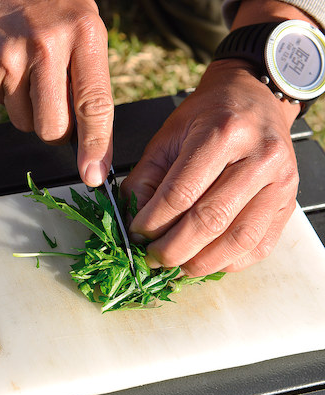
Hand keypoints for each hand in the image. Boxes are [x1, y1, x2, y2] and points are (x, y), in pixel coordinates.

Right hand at [0, 0, 112, 185]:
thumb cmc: (43, 2)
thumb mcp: (81, 23)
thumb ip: (87, 76)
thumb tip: (88, 136)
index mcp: (83, 33)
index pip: (95, 104)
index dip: (96, 146)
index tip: (94, 175)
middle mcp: (46, 46)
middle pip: (53, 127)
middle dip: (54, 132)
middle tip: (51, 106)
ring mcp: (9, 58)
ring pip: (23, 122)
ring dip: (26, 108)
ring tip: (24, 67)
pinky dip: (3, 92)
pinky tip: (3, 61)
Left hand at [120, 59, 299, 276]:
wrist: (254, 99)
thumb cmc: (205, 118)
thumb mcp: (166, 137)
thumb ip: (146, 179)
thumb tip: (133, 224)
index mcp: (222, 134)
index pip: (181, 193)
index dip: (153, 222)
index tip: (135, 235)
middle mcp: (258, 158)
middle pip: (210, 220)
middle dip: (173, 249)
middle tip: (151, 259)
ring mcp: (280, 183)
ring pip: (238, 239)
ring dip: (201, 263)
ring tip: (175, 267)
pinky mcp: (289, 202)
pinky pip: (259, 246)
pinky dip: (228, 262)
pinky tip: (205, 261)